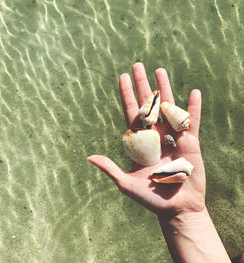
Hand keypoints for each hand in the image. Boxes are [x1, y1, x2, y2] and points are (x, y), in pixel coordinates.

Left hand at [88, 62, 204, 216]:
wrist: (175, 209)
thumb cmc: (149, 198)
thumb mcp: (125, 183)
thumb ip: (110, 168)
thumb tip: (89, 157)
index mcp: (140, 142)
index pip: (132, 112)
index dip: (127, 94)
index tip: (122, 77)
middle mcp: (155, 135)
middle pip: (148, 104)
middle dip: (143, 85)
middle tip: (138, 65)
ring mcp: (173, 137)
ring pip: (168, 107)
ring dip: (164, 89)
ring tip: (159, 70)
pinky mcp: (191, 144)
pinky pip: (192, 122)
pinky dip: (193, 108)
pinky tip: (194, 92)